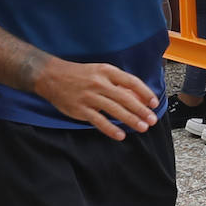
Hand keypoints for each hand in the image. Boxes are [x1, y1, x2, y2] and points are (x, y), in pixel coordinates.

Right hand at [34, 59, 159, 139]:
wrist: (52, 76)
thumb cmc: (80, 74)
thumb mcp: (100, 71)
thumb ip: (118, 83)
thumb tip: (137, 96)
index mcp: (107, 71)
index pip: (131, 82)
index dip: (145, 93)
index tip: (154, 103)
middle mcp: (99, 83)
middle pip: (125, 98)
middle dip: (141, 110)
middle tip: (152, 119)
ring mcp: (89, 97)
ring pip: (114, 110)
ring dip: (130, 120)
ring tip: (143, 127)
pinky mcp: (80, 110)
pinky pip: (99, 121)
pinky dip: (111, 129)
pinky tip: (121, 135)